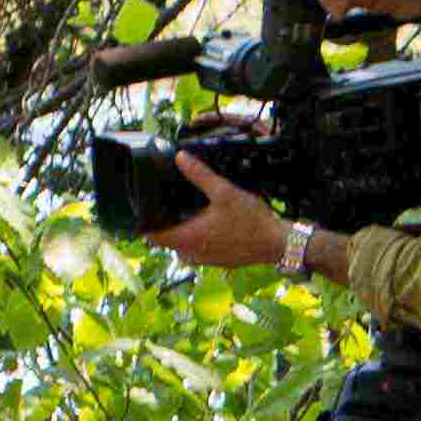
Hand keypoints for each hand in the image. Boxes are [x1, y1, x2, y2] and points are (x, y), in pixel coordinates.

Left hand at [155, 155, 286, 274]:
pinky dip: (198, 239)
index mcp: (188, 238)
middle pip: (167, 240)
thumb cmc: (251, 221)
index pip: (153, 236)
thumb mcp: (224, 192)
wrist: (277, 243)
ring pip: (183, 246)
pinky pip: (198, 251)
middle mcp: (193, 254)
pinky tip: (209, 224)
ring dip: (182, 232)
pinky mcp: (217, 262)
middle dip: (165, 224)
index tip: (142, 210)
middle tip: (166, 203)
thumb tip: (180, 158)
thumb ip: (200, 174)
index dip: (144, 224)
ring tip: (187, 212)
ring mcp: (205, 261)